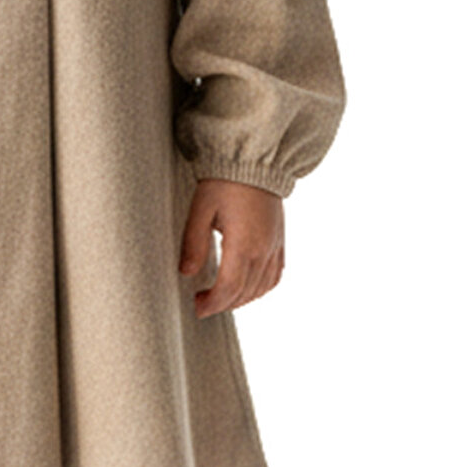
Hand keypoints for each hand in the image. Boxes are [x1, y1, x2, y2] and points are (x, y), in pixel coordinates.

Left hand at [178, 178, 284, 317]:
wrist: (255, 160)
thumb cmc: (224, 181)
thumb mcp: (201, 209)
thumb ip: (193, 243)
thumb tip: (186, 273)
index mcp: (244, 244)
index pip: (229, 288)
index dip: (212, 303)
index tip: (196, 307)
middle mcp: (264, 250)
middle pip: (244, 293)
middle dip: (222, 304)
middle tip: (202, 304)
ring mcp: (275, 246)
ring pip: (261, 288)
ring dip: (240, 299)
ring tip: (219, 298)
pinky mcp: (280, 241)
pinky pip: (275, 276)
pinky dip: (260, 289)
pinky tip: (246, 288)